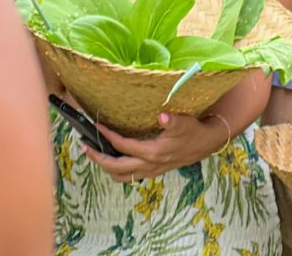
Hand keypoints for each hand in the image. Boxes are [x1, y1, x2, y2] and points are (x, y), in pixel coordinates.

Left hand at [83, 112, 227, 182]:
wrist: (206, 144)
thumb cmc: (193, 131)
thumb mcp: (185, 123)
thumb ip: (173, 121)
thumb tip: (162, 116)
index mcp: (154, 152)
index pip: (123, 146)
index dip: (107, 136)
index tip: (96, 126)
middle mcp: (149, 165)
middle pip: (115, 167)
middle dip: (97, 158)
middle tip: (84, 146)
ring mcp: (150, 171)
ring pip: (120, 176)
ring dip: (105, 167)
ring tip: (95, 154)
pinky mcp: (153, 171)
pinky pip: (129, 176)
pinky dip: (117, 169)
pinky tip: (114, 158)